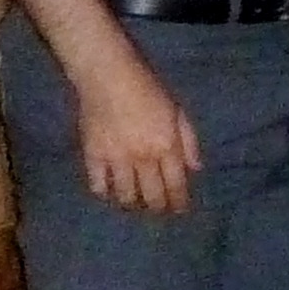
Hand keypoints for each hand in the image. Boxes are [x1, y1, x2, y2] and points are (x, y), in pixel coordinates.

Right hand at [74, 47, 201, 213]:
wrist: (109, 76)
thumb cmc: (149, 88)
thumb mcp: (178, 111)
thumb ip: (189, 141)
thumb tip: (195, 169)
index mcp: (167, 146)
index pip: (176, 184)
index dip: (179, 202)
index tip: (179, 211)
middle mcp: (143, 158)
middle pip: (151, 195)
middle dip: (157, 208)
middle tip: (158, 213)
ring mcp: (116, 159)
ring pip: (125, 195)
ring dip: (132, 204)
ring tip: (134, 205)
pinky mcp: (92, 156)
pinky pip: (98, 185)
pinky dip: (104, 193)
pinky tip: (109, 193)